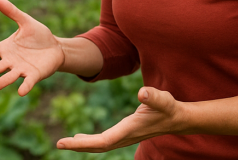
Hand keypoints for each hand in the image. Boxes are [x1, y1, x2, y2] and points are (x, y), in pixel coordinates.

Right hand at [0, 0, 64, 95]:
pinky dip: (24, 87)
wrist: (56, 48)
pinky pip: (28, 82)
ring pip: (9, 77)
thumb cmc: (39, 35)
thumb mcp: (25, 21)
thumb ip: (12, 12)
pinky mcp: (34, 75)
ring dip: (1, 82)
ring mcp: (21, 69)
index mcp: (6, 48)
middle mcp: (11, 61)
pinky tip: (20, 92)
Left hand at [57, 87, 184, 151]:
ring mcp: (125, 137)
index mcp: (129, 130)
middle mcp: (125, 137)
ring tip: (66, 143)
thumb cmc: (169, 107)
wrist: (179, 119)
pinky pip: (104, 141)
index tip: (64, 142)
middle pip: (97, 146)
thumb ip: (153, 96)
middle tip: (59, 144)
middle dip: (78, 146)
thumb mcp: (163, 99)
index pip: (101, 141)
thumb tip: (142, 92)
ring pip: (100, 145)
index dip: (82, 143)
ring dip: (83, 145)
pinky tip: (81, 139)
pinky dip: (91, 141)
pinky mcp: (125, 134)